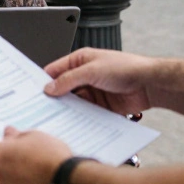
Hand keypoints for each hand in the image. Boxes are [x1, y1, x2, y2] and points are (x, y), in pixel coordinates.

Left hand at [0, 128, 72, 183]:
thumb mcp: (33, 136)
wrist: (66, 181)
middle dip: (4, 153)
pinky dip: (21, 180)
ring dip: (12, 168)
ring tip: (31, 162)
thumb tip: (9, 134)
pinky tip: (35, 175)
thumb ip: (16, 135)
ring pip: (4, 174)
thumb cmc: (49, 157)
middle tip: (20, 147)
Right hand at [43, 48, 159, 115]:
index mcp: (80, 61)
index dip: (44, 80)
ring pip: (73, 102)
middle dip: (54, 97)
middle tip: (41, 107)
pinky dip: (79, 117)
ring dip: (67, 109)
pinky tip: (72, 122)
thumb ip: (68, 80)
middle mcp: (84, 76)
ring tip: (55, 117)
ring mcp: (92, 91)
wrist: (149, 84)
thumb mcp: (91, 70)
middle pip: (62, 88)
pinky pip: (85, 112)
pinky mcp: (100, 106)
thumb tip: (49, 88)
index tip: (33, 92)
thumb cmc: (125, 68)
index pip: (55, 70)